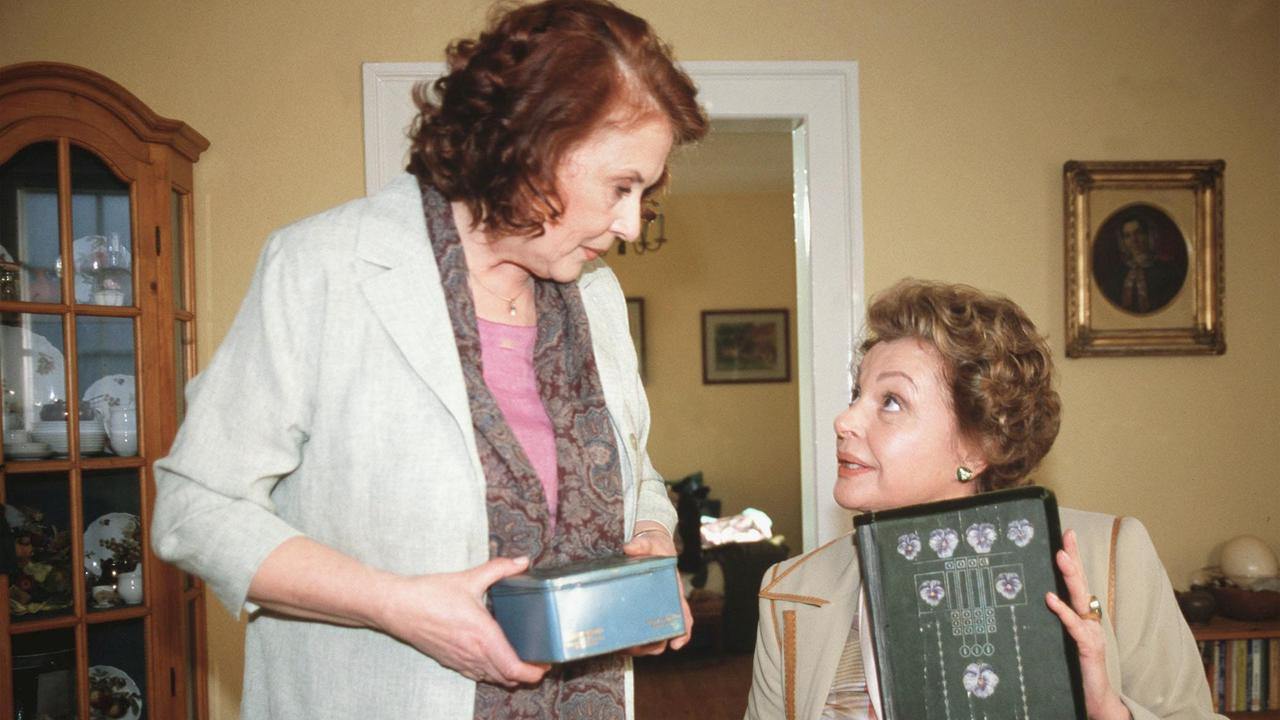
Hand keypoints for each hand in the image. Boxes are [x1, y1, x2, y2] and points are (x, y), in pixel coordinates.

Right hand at [370, 556, 549, 686]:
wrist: (397, 607)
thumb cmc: (430, 594)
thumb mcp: (469, 577)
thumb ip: (499, 568)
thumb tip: (523, 561)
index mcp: (482, 635)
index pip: (513, 667)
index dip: (533, 672)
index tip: (544, 664)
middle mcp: (473, 653)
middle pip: (506, 678)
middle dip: (525, 674)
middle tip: (538, 658)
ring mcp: (460, 660)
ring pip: (491, 678)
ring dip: (507, 674)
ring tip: (519, 658)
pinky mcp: (449, 661)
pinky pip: (475, 675)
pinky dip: (489, 672)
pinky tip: (492, 657)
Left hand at [622, 522, 693, 653]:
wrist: (646, 546)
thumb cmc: (654, 546)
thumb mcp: (651, 543)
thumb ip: (642, 544)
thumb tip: (629, 547)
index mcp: (673, 592)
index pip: (684, 616)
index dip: (683, 632)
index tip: (676, 644)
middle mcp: (664, 605)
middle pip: (666, 633)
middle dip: (655, 645)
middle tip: (639, 647)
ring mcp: (651, 610)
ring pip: (652, 637)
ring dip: (642, 647)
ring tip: (625, 648)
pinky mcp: (637, 610)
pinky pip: (637, 631)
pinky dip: (631, 641)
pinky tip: (619, 644)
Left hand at [1044, 529, 1128, 719]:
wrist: (1094, 700)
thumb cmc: (1074, 668)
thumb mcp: (1059, 640)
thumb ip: (1051, 622)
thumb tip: (1029, 600)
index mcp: (1081, 616)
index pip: (1076, 581)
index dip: (1072, 556)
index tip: (1065, 533)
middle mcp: (1088, 620)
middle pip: (1080, 582)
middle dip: (1073, 557)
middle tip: (1066, 535)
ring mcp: (1090, 632)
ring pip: (1079, 598)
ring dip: (1071, 576)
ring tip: (1060, 555)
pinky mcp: (1088, 648)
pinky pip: (1074, 627)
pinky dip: (1063, 612)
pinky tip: (1051, 598)